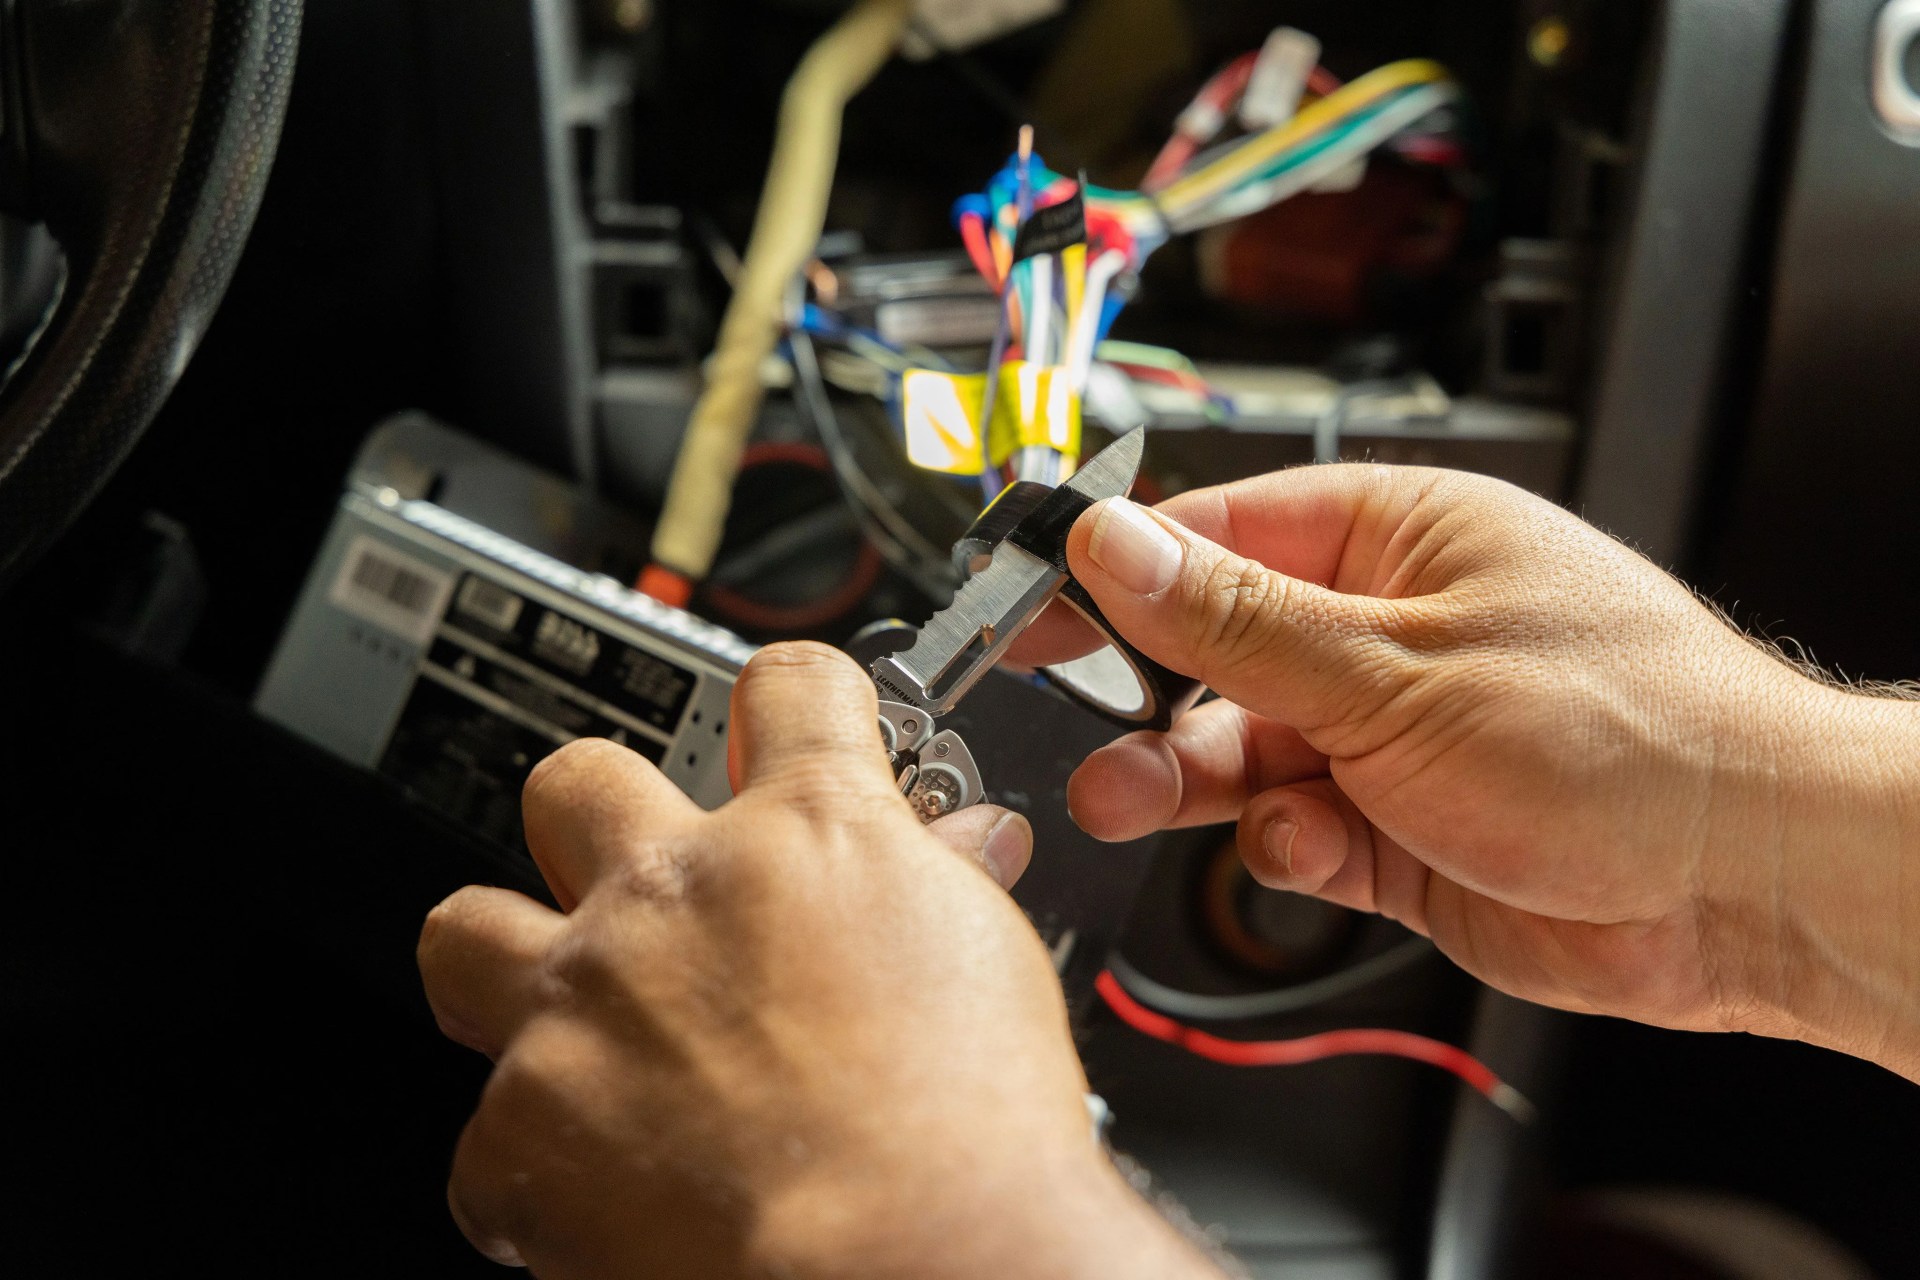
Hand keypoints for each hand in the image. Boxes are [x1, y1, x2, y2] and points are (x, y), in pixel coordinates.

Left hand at [418, 642, 1218, 1278]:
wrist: (912, 1262)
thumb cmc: (971, 1133)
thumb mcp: (987, 960)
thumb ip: (942, 883)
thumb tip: (957, 852)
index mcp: (809, 832)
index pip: (787, 690)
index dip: (787, 700)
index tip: (786, 724)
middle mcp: (675, 893)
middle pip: (579, 780)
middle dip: (603, 821)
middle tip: (648, 884)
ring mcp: (584, 1002)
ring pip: (463, 927)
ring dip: (506, 966)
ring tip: (565, 1019)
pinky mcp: (522, 1129)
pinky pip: (485, 1137)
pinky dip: (533, 1168)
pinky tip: (599, 1190)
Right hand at [1018, 466, 1919, 1077]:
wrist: (1750, 885)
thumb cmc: (1629, 735)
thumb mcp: (1394, 668)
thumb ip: (1236, 620)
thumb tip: (1115, 545)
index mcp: (1394, 539)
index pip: (1213, 534)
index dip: (1114, 572)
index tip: (1031, 604)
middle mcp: (1386, 631)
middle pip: (1213, 652)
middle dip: (1148, 698)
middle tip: (1086, 731)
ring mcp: (1391, 736)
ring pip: (1242, 752)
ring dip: (1193, 780)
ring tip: (1143, 799)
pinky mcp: (1399, 831)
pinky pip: (1294, 831)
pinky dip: (1286, 845)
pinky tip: (1315, 846)